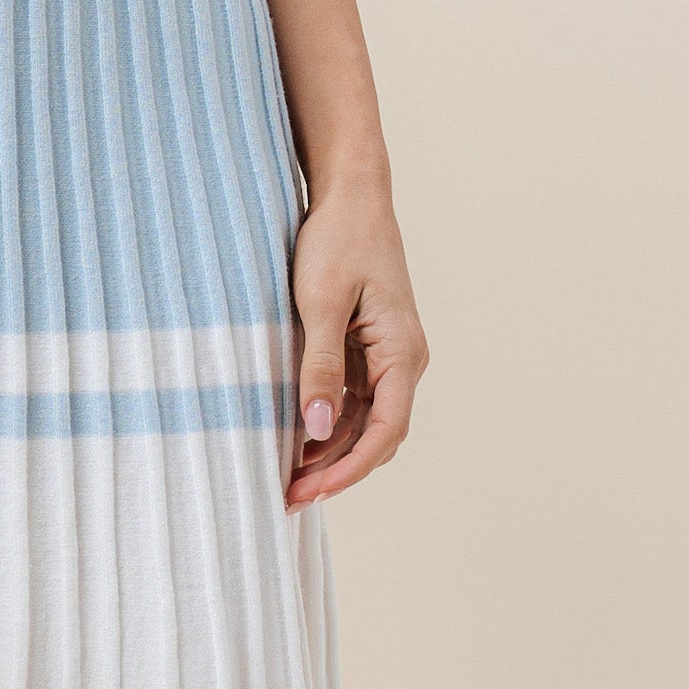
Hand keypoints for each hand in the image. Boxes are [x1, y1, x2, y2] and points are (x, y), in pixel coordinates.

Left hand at [286, 175, 426, 509]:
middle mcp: (402, 360)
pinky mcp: (365, 345)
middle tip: (288, 495)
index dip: (349, 468)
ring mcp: (385, 354)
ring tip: (285, 475)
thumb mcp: (321, 302)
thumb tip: (318, 428)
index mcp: (402, 353)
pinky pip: (351, 396)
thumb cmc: (339, 239)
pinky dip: (326, 419)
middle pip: (376, 434)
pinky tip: (293, 435)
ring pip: (362, 419)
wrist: (350, 193)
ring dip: (329, 448)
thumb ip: (320, 366)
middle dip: (336, 468)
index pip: (386, 432)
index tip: (311, 491)